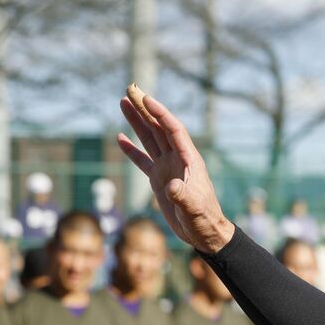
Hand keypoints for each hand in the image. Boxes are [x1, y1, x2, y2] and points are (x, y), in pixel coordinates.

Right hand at [118, 88, 232, 253]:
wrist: (204, 233)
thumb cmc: (204, 220)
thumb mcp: (194, 208)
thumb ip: (183, 196)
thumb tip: (172, 187)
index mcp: (189, 160)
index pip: (173, 130)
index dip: (160, 113)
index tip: (146, 98)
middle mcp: (178, 159)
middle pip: (159, 128)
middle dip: (145, 109)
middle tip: (129, 90)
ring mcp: (168, 168)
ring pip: (150, 139)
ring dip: (137, 121)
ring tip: (123, 103)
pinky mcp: (159, 180)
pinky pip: (143, 160)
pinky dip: (131, 150)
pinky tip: (120, 138)